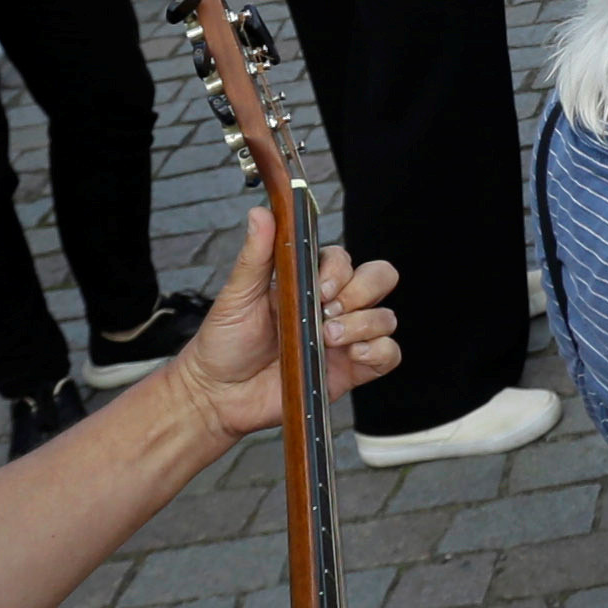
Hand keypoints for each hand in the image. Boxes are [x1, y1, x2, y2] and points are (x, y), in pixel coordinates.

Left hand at [170, 201, 401, 442]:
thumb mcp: (236, 295)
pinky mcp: (351, 370)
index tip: (319, 288)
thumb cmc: (224, 343)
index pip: (345, 260)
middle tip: (328, 311)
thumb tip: (261, 213)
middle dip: (363, 290)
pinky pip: (389, 355)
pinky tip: (352, 353)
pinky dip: (380, 350)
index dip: (339, 271)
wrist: (218, 395)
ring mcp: (345, 338)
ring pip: (386, 317)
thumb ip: (255, 255)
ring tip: (329, 337)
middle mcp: (333, 307)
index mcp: (308, 282)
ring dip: (364, 323)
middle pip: (379, 279)